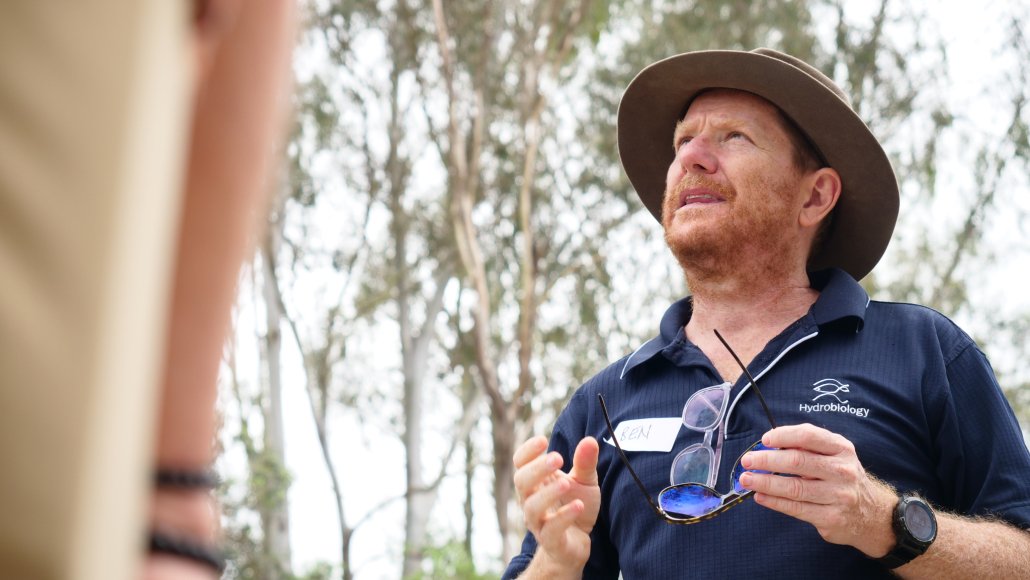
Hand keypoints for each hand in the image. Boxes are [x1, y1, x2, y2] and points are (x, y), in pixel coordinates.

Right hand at [513, 436, 600, 575]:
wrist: (577, 543)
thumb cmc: (575, 506)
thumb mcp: (584, 482)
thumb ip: (585, 463)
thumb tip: (590, 440)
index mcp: (536, 482)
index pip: (520, 463)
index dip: (527, 451)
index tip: (543, 440)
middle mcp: (531, 500)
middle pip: (521, 482)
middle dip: (537, 469)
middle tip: (558, 458)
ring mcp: (539, 522)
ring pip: (532, 507)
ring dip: (548, 493)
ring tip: (566, 483)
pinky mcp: (551, 541)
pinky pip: (551, 530)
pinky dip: (563, 516)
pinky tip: (578, 505)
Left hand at [738, 423, 896, 556]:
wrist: (872, 514)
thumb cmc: (842, 478)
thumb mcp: (835, 455)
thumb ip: (808, 446)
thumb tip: (769, 445)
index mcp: (841, 449)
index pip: (808, 436)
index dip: (783, 436)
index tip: (764, 440)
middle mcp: (842, 471)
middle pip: (797, 461)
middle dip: (766, 460)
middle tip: (747, 461)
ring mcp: (838, 496)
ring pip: (794, 488)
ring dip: (765, 482)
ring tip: (746, 480)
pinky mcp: (830, 518)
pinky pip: (796, 508)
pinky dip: (774, 501)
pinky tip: (760, 496)